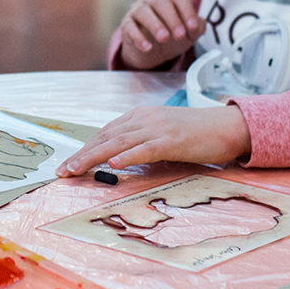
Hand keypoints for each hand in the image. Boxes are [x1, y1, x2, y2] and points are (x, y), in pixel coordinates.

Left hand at [57, 105, 250, 175]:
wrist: (227, 126)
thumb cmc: (195, 134)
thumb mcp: (161, 135)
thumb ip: (139, 143)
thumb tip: (117, 160)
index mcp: (139, 116)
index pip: (104, 133)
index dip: (84, 148)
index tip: (67, 164)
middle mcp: (144, 119)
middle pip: (105, 137)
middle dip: (81, 155)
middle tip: (61, 171)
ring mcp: (157, 128)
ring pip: (118, 142)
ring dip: (93, 156)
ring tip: (76, 169)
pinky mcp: (172, 140)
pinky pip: (146, 148)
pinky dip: (128, 155)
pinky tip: (114, 164)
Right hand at [117, 0, 205, 68]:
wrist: (155, 48)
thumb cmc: (174, 31)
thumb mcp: (189, 30)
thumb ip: (198, 26)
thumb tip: (197, 27)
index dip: (187, 11)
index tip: (193, 28)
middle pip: (160, 1)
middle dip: (172, 19)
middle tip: (179, 36)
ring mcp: (137, 10)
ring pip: (143, 11)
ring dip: (155, 25)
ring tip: (164, 39)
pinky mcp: (127, 24)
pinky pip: (130, 27)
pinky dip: (138, 37)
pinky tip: (148, 47)